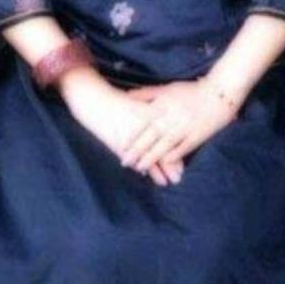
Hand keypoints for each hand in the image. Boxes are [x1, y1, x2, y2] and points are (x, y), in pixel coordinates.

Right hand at [58, 70, 184, 186]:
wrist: (97, 101)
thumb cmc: (121, 101)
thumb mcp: (141, 101)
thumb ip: (155, 109)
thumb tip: (171, 118)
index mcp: (151, 113)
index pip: (169, 133)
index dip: (178, 147)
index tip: (186, 159)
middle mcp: (144, 126)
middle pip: (161, 147)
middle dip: (170, 165)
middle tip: (179, 178)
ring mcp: (132, 136)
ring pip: (147, 157)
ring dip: (157, 171)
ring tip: (166, 183)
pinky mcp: (120, 143)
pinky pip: (133, 158)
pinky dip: (139, 166)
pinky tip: (145, 175)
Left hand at [119, 77, 240, 172]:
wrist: (218, 92)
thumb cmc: (190, 90)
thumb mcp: (167, 88)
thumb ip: (147, 93)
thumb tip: (127, 95)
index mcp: (163, 105)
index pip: (143, 123)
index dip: (132, 136)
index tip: (120, 146)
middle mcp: (172, 117)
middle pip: (151, 137)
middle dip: (137, 151)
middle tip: (125, 162)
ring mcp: (185, 127)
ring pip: (164, 145)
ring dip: (151, 157)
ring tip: (140, 167)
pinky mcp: (197, 135)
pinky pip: (183, 148)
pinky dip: (173, 156)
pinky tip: (165, 164)